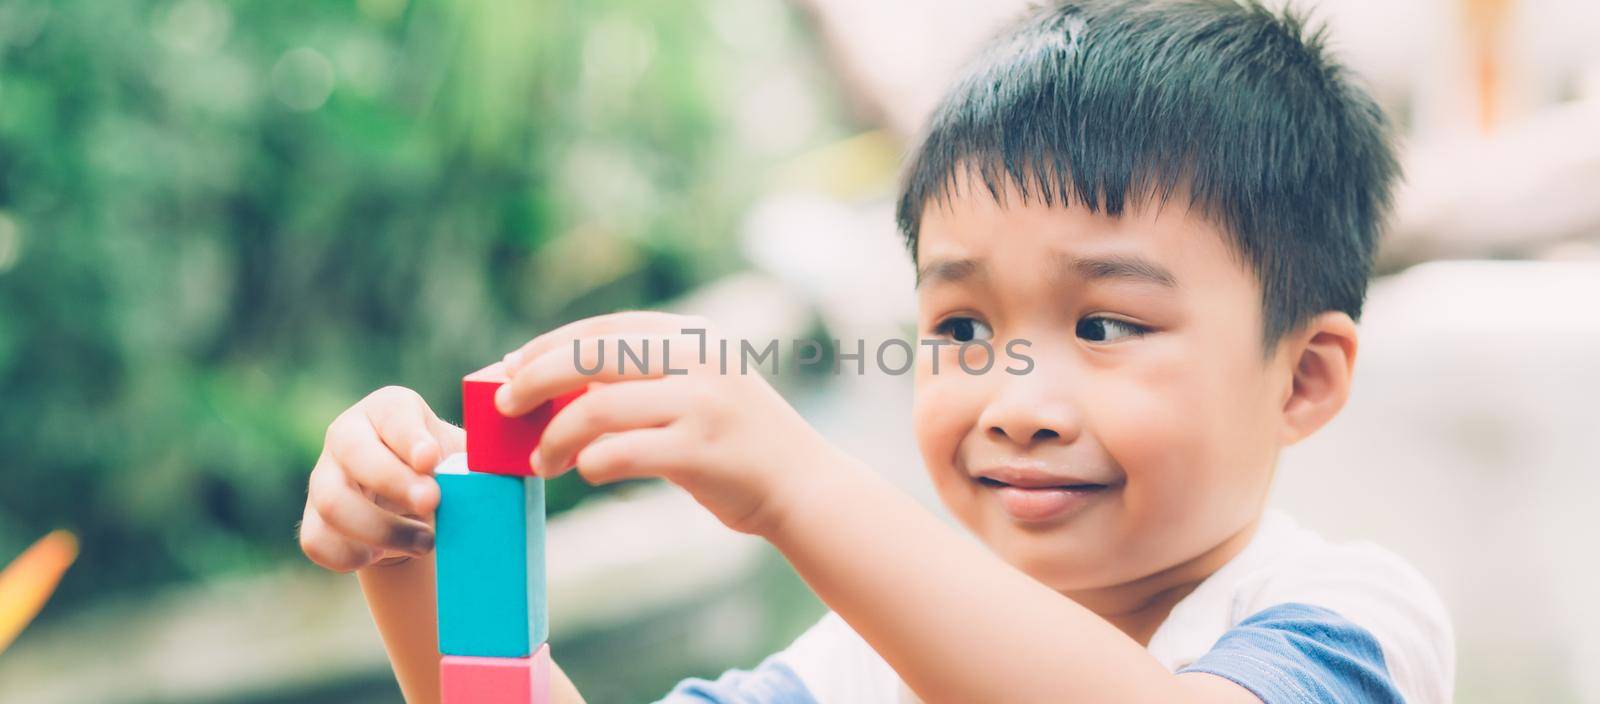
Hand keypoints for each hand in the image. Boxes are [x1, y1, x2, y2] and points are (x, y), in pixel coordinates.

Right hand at [299, 386, 464, 571]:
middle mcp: (347, 435)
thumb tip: (509, 468)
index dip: (410, 437)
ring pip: (333, 503)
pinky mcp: (313, 517)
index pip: (394, 414)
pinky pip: (317, 541)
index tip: (431, 459)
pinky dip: (351, 555)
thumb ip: (480, 456)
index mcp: (388, 409)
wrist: (410, 501)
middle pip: (356, 455)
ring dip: (382, 530)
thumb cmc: (444, 467)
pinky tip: (383, 554)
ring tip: (425, 542)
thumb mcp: (463, 452)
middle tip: (432, 503)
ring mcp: (324, 476)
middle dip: (395, 483)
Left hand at [496, 311, 844, 536]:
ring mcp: (703, 404)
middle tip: (504, 406)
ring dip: (554, 436)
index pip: (605, 328)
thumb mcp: (699, 389)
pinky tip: (583, 470)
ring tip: (541, 460)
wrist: (803, 485)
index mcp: (695, 336)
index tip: (512, 366)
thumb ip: (642, 381)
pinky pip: (620, 453)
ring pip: (597, 409)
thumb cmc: (735, 442)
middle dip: (535, 380)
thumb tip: (554, 386)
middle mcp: (699, 360)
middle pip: (592, 357)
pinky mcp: (701, 451)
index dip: (550, 345)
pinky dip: (590, 462)